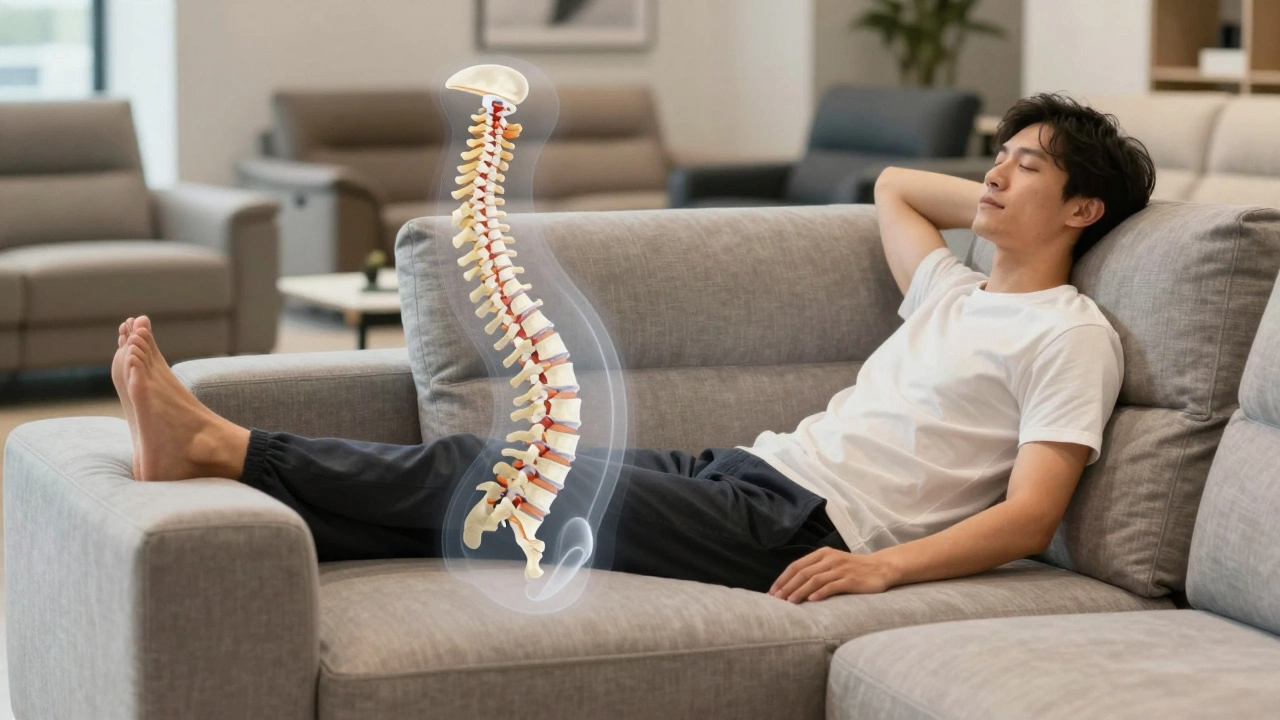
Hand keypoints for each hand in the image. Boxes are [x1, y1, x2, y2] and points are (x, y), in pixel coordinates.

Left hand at [768, 547, 895, 602]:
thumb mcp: (832, 564)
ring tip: (789, 602)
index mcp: (822, 554)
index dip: (783, 579)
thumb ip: (815, 570)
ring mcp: (841, 569)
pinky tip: (812, 600)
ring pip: (815, 579)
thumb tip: (790, 586)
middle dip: (787, 587)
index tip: (772, 592)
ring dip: (800, 591)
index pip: (796, 566)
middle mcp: (830, 559)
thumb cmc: (853, 569)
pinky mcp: (851, 580)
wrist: (881, 568)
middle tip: (776, 600)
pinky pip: (833, 586)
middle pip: (803, 573)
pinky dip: (820, 593)